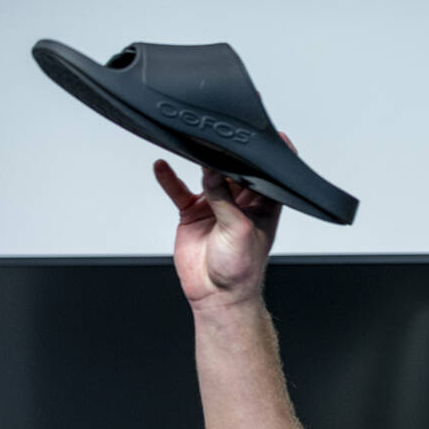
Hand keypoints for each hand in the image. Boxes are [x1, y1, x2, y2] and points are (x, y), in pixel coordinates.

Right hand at [154, 142, 291, 308]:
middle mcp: (240, 202)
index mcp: (263, 205)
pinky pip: (179, 190)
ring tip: (189, 141)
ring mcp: (216, 205)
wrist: (216, 295)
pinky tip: (162, 165)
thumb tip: (212, 170)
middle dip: (227, 152)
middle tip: (216, 133)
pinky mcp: (194, 213)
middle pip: (234, 168)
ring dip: (199, 160)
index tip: (266, 135)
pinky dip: (169, 178)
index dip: (267, 156)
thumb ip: (224, 199)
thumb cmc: (241, 269)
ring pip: (206, 174)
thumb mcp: (239, 229)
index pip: (267, 174)